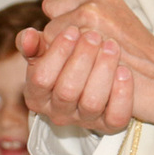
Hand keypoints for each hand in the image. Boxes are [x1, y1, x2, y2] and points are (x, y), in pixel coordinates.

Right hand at [17, 0, 153, 131]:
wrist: (124, 67)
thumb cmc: (80, 51)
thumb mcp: (55, 40)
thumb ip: (37, 39)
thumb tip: (29, 36)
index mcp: (37, 92)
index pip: (40, 77)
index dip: (56, 54)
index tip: (72, 29)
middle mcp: (58, 110)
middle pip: (65, 91)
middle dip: (81, 60)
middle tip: (94, 35)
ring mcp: (84, 119)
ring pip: (91, 103)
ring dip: (102, 71)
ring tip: (112, 46)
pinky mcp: (110, 125)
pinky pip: (115, 117)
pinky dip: (121, 94)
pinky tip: (124, 71)